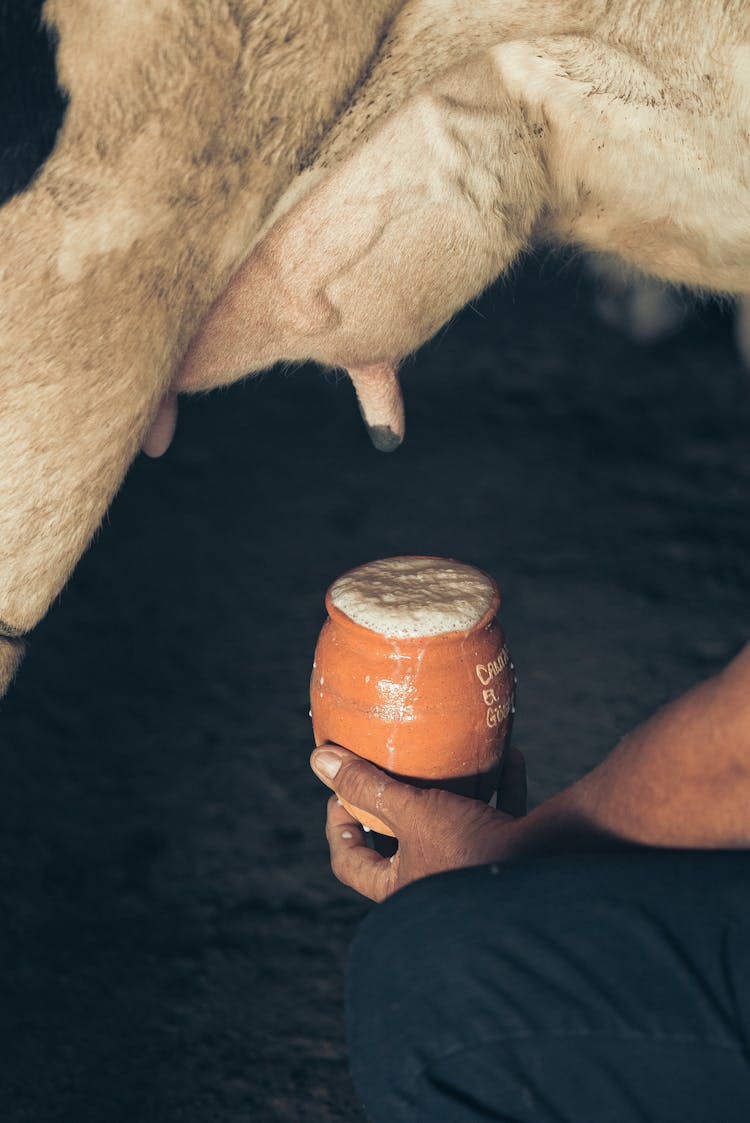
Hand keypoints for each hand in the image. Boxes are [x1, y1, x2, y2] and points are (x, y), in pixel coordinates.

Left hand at [309, 744, 526, 900]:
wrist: (545, 872)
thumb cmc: (466, 848)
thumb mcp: (411, 812)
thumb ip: (367, 786)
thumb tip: (319, 759)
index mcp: (400, 888)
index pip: (350, 862)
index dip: (336, 825)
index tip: (339, 790)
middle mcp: (434, 886)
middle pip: (400, 841)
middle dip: (398, 803)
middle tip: (391, 767)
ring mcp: (472, 873)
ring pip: (454, 826)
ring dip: (453, 789)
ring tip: (448, 756)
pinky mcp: (511, 856)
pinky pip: (500, 817)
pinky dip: (502, 787)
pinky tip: (509, 755)